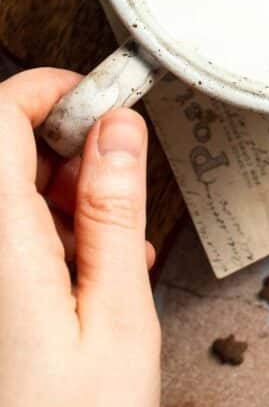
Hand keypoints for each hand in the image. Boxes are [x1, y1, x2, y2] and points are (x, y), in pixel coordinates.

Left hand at [0, 68, 160, 406]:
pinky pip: (12, 234)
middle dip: (66, 149)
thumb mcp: (117, 317)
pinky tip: (91, 271)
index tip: (103, 97)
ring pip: (11, 192)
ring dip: (64, 195)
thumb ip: (114, 212)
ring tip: (114, 246)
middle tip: (120, 187)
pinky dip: (52, 232)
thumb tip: (119, 128)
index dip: (49, 89)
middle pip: (4, 151)